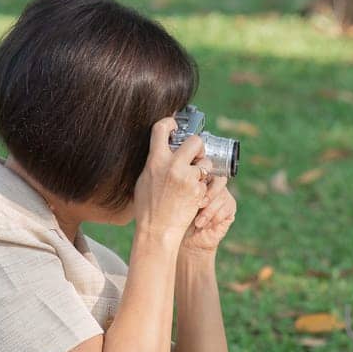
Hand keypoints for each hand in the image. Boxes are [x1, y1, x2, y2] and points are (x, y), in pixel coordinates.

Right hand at [134, 116, 208, 244]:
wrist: (158, 229)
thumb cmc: (148, 207)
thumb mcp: (145, 179)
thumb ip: (156, 162)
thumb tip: (163, 150)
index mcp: (155, 160)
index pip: (161, 128)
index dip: (170, 122)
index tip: (175, 125)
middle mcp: (172, 165)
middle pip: (195, 141)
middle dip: (198, 146)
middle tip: (196, 155)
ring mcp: (188, 177)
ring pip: (206, 162)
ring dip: (203, 169)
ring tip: (194, 181)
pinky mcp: (199, 189)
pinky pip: (207, 180)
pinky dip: (204, 186)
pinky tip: (194, 194)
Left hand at [181, 176, 236, 258]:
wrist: (186, 239)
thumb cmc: (178, 218)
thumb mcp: (179, 201)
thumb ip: (185, 188)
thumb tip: (191, 181)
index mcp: (200, 179)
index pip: (207, 170)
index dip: (202, 179)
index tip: (192, 192)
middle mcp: (213, 186)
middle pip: (219, 180)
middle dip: (209, 194)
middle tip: (198, 205)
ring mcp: (223, 197)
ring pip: (222, 196)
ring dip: (209, 211)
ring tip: (198, 222)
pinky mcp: (230, 210)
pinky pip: (227, 209)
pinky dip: (215, 218)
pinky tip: (205, 225)